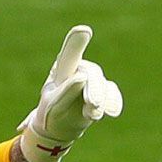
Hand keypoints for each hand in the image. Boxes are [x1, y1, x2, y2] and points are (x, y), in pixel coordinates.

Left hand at [17, 24, 122, 161]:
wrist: (57, 131)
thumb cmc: (49, 115)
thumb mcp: (52, 105)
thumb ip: (65, 91)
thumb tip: (82, 77)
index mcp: (62, 70)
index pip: (69, 55)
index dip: (76, 42)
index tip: (83, 31)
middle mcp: (78, 70)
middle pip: (91, 74)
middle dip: (94, 89)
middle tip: (93, 105)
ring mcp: (92, 81)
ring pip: (102, 84)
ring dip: (101, 99)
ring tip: (92, 115)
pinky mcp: (102, 93)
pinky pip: (111, 93)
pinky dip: (113, 101)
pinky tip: (112, 112)